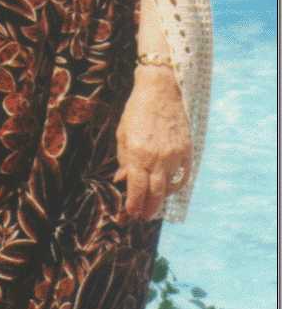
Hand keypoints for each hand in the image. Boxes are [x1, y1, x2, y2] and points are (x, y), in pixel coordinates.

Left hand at [115, 65, 191, 219]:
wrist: (161, 91)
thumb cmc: (137, 110)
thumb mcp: (123, 133)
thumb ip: (123, 159)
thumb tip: (122, 180)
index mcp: (137, 153)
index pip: (136, 188)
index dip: (133, 204)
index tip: (130, 213)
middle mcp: (157, 158)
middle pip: (154, 193)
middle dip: (147, 208)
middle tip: (142, 217)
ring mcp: (174, 155)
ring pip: (169, 188)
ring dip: (161, 200)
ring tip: (153, 206)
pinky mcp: (186, 151)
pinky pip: (183, 176)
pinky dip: (176, 186)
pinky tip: (169, 190)